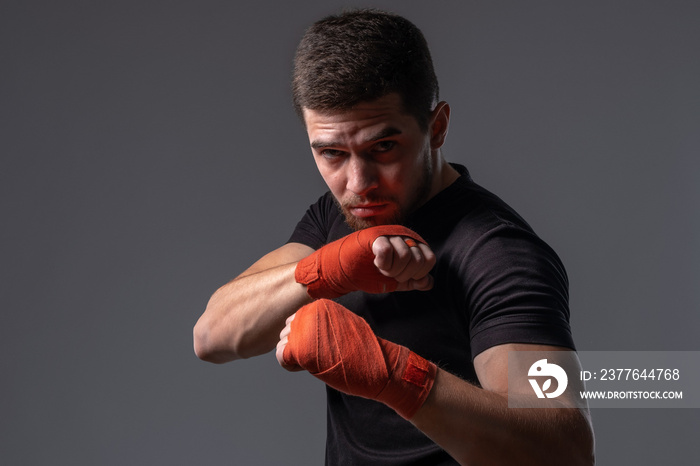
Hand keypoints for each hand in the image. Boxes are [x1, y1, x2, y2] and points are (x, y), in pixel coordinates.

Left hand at [276, 299, 435, 418]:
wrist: (378, 365)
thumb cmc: (364, 350)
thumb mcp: (342, 326)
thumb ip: (323, 324)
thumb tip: (303, 331)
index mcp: (320, 305)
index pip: (296, 320)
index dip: (305, 338)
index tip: (322, 347)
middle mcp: (310, 312)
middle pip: (287, 331)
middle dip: (297, 346)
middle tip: (318, 356)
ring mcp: (304, 329)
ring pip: (282, 343)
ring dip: (294, 356)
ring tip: (316, 362)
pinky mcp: (301, 348)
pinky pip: (281, 356)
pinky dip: (291, 366)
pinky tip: (308, 368)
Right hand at [371, 235, 434, 290]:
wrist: (348, 272)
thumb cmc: (372, 273)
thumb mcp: (398, 280)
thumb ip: (415, 281)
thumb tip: (427, 282)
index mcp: (413, 244)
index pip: (430, 259)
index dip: (418, 274)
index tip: (402, 276)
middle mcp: (404, 235)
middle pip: (417, 259)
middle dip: (403, 274)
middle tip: (389, 273)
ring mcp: (390, 233)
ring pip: (404, 255)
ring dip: (391, 270)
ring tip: (382, 268)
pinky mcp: (375, 236)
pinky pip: (387, 251)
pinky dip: (382, 263)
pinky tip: (375, 262)